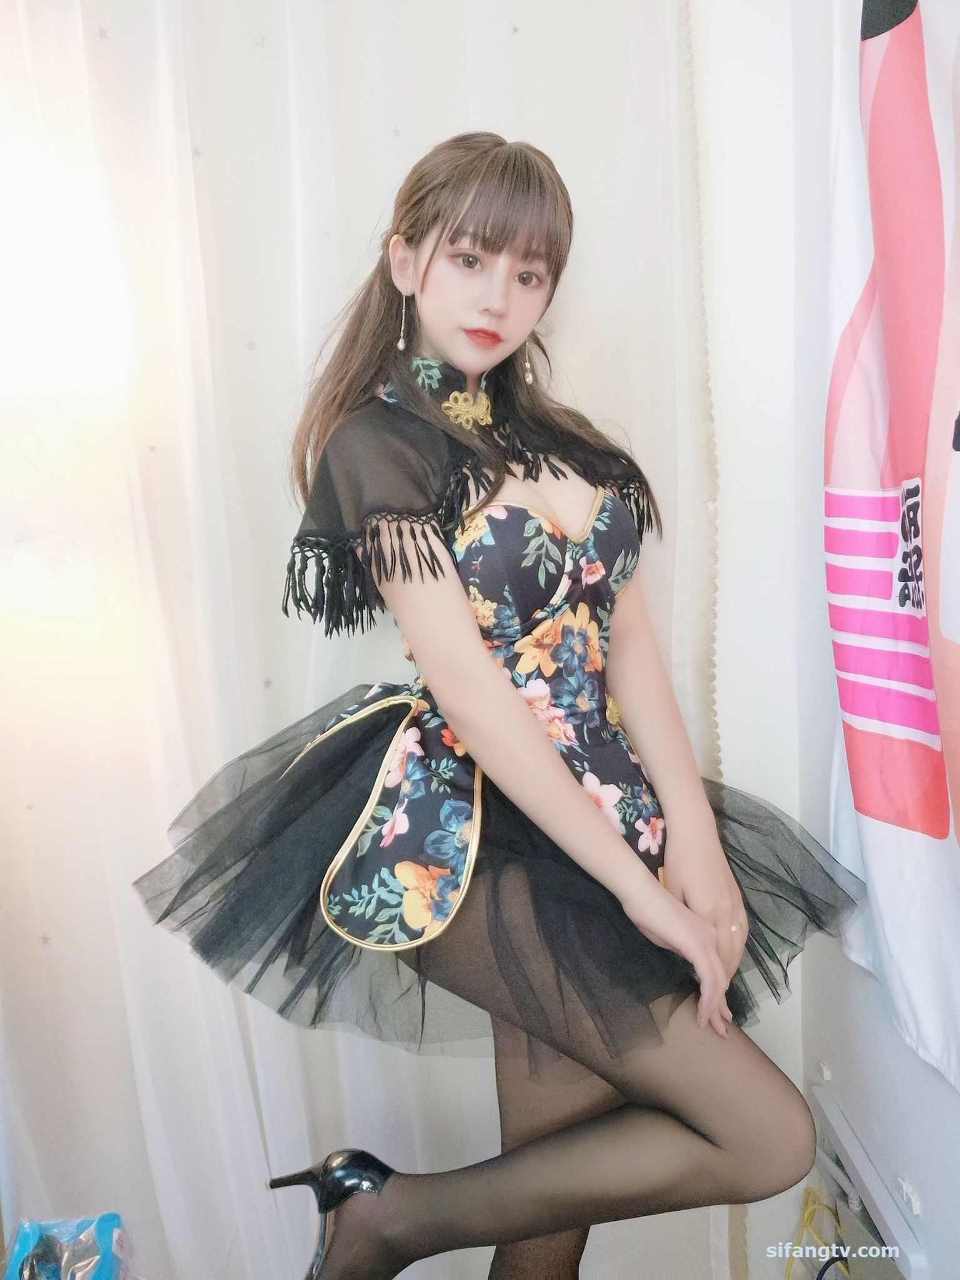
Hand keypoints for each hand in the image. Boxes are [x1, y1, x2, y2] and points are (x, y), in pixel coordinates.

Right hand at [619, 881, 734, 1038]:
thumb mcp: (667, 938)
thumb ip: (681, 950)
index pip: (716, 971)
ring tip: (712, 1028)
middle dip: (721, 1007)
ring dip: (715, 1009)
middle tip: (721, 1030)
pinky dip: (707, 1001)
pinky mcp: (698, 947)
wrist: (641, 893)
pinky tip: (703, 1015)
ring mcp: (708, 942)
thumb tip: (685, 961)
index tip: (718, 1014)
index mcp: (706, 935)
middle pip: (721, 979)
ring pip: (718, 983)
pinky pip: (708, 980)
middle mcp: (712, 939)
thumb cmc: (647, 912)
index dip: (718, 995)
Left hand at [661, 825, 748, 985]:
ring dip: (734, 961)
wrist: (696, 832)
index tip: (710, 995)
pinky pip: (743, 929)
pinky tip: (732, 952)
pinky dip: (738, 945)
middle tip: (719, 997)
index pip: (717, 955)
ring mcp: (736, 903)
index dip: (715, 978)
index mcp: (711, 913)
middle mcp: (729, 911)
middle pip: (732, 953)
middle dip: (727, 976)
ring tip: (726, 980)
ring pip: (740, 942)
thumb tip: (684, 946)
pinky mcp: (737, 896)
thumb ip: (682, 921)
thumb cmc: (679, 861)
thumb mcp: (673, 893)